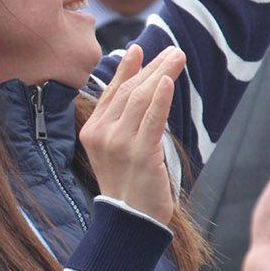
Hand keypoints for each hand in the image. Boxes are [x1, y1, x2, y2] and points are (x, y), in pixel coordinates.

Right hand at [80, 45, 186, 224]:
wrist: (130, 221)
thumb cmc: (129, 185)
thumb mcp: (117, 150)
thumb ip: (122, 122)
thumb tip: (141, 90)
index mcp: (92, 132)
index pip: (112, 92)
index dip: (127, 69)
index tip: (139, 49)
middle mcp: (102, 135)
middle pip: (130, 91)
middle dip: (153, 67)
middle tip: (173, 51)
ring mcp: (119, 144)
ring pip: (142, 99)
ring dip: (162, 74)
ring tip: (177, 58)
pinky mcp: (140, 154)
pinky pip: (152, 119)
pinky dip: (161, 98)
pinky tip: (168, 80)